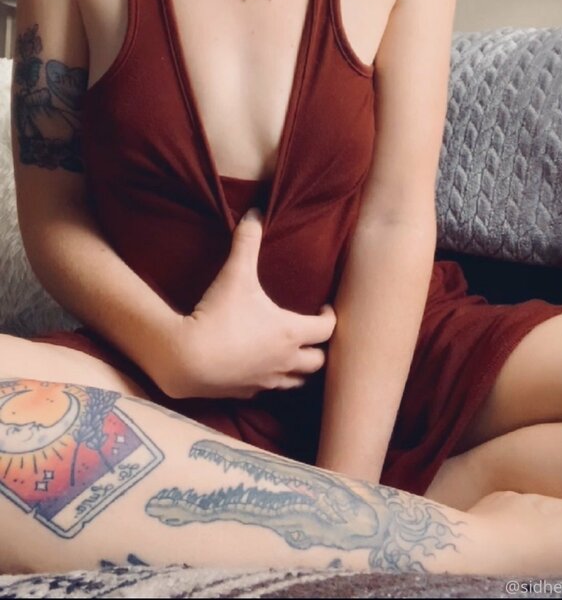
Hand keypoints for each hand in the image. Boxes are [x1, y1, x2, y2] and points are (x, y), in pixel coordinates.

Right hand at [164, 208, 335, 399]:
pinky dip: (269, 379)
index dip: (330, 317)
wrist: (186, 358)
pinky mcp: (246, 392)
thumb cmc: (218, 315)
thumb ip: (247, 242)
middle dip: (319, 348)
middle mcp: (284, 360)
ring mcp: (266, 381)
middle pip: (317, 362)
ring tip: (291, 353)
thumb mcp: (235, 274)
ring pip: (296, 382)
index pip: (327, 330)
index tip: (325, 307)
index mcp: (290, 332)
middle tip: (311, 333)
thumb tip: (256, 213)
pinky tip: (259, 367)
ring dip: (298, 368)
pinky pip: (266, 389)